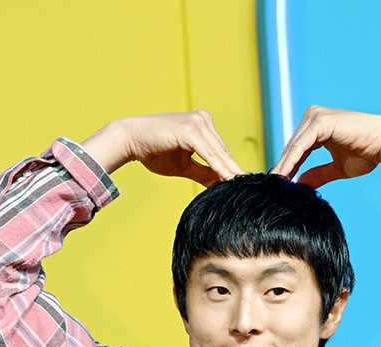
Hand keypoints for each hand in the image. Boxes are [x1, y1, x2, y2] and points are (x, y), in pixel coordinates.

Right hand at [123, 110, 245, 185]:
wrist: (131, 140)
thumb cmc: (154, 152)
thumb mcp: (184, 166)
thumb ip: (204, 173)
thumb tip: (221, 185)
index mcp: (204, 126)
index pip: (222, 153)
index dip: (232, 172)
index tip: (245, 188)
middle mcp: (203, 120)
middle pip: (223, 153)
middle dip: (235, 174)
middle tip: (250, 191)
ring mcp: (198, 122)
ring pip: (219, 154)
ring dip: (230, 173)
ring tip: (242, 190)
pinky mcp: (190, 129)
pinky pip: (208, 154)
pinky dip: (219, 168)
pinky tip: (228, 181)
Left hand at [270, 107, 380, 187]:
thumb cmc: (367, 153)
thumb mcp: (337, 168)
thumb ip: (318, 174)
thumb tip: (300, 185)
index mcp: (316, 127)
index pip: (295, 151)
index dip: (286, 170)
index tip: (276, 188)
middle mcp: (313, 118)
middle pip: (291, 148)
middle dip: (281, 170)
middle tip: (270, 190)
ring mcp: (316, 117)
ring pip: (293, 148)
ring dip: (283, 168)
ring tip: (273, 187)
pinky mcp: (320, 122)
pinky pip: (300, 147)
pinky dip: (291, 162)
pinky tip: (283, 177)